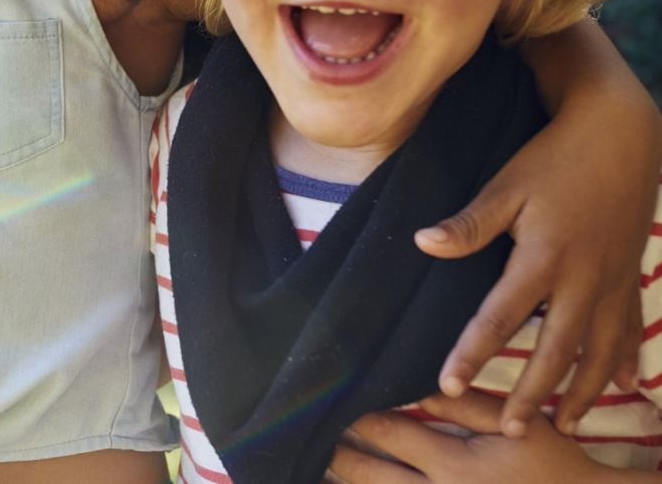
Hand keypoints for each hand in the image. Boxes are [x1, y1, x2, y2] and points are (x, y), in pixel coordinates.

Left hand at [330, 391, 632, 482]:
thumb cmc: (554, 467)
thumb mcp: (516, 426)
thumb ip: (466, 403)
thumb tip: (423, 384)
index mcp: (452, 465)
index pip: (387, 434)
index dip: (356, 417)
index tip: (331, 400)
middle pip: (368, 476)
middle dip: (336, 456)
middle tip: (305, 438)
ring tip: (315, 471)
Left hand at [414, 34, 659, 436]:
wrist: (622, 135)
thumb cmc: (555, 159)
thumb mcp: (506, 186)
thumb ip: (469, 223)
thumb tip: (423, 242)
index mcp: (542, 258)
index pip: (499, 317)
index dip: (472, 352)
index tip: (448, 383)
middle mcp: (582, 279)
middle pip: (555, 350)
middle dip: (532, 394)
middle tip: (509, 430)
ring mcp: (612, 282)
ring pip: (599, 351)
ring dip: (582, 391)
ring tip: (564, 425)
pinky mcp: (630, 275)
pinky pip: (630, 328)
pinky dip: (627, 359)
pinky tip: (625, 386)